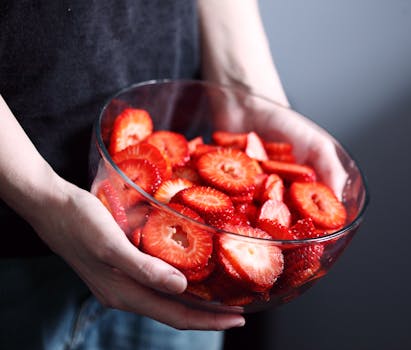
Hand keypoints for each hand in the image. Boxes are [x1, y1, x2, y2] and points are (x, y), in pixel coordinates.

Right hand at [33, 178, 244, 329]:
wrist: (50, 206)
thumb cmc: (79, 221)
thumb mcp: (111, 244)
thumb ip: (144, 269)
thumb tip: (181, 288)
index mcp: (124, 293)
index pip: (176, 315)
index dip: (209, 320)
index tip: (238, 317)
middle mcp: (124, 294)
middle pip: (175, 312)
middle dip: (209, 315)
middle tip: (239, 310)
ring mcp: (121, 283)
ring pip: (166, 300)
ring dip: (196, 302)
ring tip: (222, 296)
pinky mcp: (120, 269)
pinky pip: (156, 285)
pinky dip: (178, 285)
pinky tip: (189, 274)